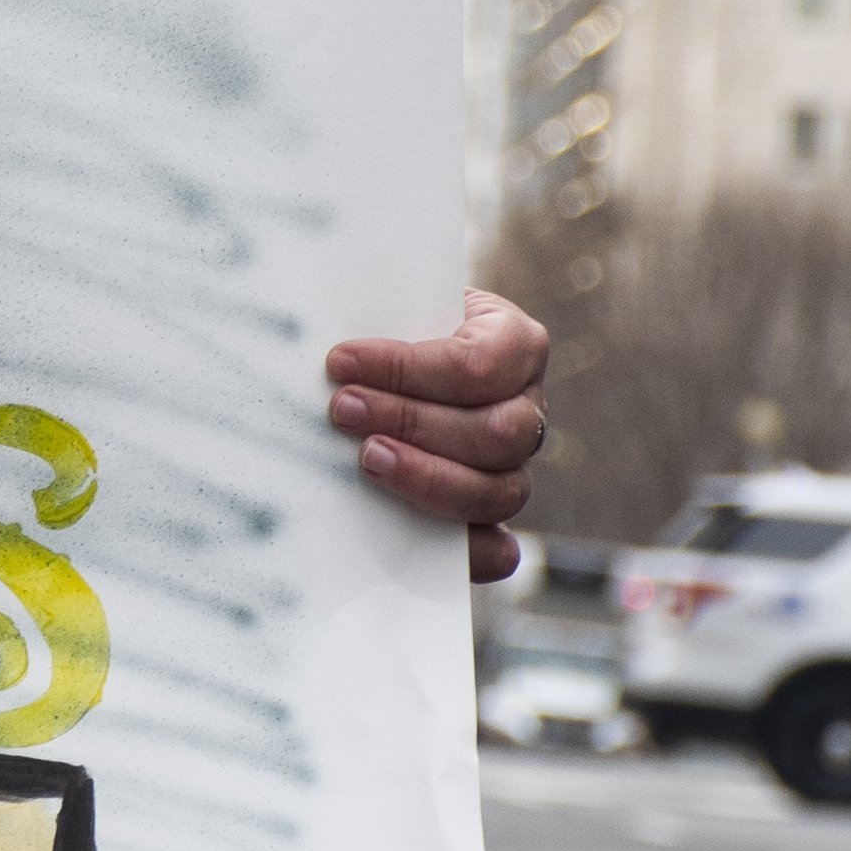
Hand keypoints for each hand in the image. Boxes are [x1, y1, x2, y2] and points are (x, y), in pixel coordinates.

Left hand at [325, 283, 547, 585]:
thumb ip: (373, 305)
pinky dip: (464, 552)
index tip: (340, 361)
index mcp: (515, 343)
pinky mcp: (488, 515)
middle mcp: (526, 407)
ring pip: (500, 491)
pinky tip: (415, 536)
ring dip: (426, 478)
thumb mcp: (390, 298)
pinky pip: (497, 549)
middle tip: (342, 409)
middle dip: (412, 422)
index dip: (410, 368)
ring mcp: (513, 465)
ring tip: (364, 458)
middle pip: (496, 432)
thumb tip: (324, 341)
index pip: (479, 363)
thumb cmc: (387, 319)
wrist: (389, 349)